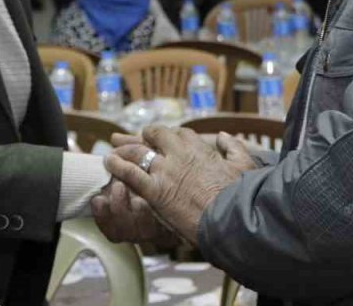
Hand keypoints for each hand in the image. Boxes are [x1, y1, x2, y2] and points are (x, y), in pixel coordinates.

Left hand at [105, 127, 257, 246]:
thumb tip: (223, 136)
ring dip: (124, 149)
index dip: (167, 136)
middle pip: (154, 137)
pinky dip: (118, 166)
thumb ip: (233, 146)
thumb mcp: (243, 164)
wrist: (230, 218)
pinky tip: (109, 163)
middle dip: (141, 137)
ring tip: (113, 149)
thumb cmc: (239, 194)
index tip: (161, 139)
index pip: (178, 134)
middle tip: (129, 139)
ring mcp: (165, 172)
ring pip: (138, 152)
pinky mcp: (154, 191)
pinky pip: (130, 174)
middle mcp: (179, 154)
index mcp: (199, 148)